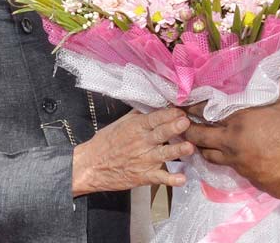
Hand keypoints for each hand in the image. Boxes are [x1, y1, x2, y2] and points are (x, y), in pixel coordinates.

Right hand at [71, 107, 193, 195]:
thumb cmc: (106, 142)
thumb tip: (157, 101)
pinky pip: (158, 178)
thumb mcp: (121, 123)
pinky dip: (170, 179)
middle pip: (160, 134)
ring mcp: (143, 160)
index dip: (167, 114)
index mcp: (136, 127)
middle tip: (186, 122)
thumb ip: (139, 113)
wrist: (90, 166)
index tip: (180, 110)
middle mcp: (141, 143)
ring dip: (176, 151)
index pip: (154, 119)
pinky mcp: (143, 176)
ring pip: (163, 155)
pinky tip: (182, 179)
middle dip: (173, 128)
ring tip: (189, 147)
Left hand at [184, 52, 279, 203]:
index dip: (191, 108)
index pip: (205, 113)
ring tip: (198, 138)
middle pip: (198, 137)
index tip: (181, 103)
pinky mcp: (247, 177)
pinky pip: (226, 166)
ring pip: (208, 155)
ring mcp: (238, 162)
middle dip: (187, 129)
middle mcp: (232, 143)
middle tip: (180, 122)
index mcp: (240, 121)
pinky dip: (220, 158)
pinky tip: (224, 152)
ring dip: (201, 146)